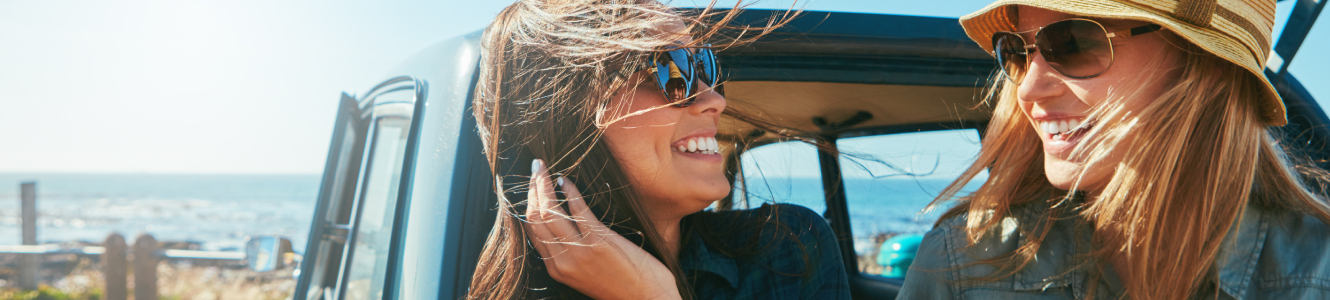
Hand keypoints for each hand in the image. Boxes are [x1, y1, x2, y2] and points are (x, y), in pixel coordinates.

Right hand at [525, 159, 681, 299]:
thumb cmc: (624, 287)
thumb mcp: (588, 275)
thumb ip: (573, 255)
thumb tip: (566, 229)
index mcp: (558, 269)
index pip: (532, 231)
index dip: (528, 204)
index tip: (531, 186)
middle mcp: (563, 261)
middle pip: (535, 218)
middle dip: (532, 189)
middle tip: (535, 168)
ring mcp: (580, 251)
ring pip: (549, 212)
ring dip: (543, 184)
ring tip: (543, 167)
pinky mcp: (600, 241)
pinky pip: (577, 209)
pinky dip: (569, 191)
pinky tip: (566, 181)